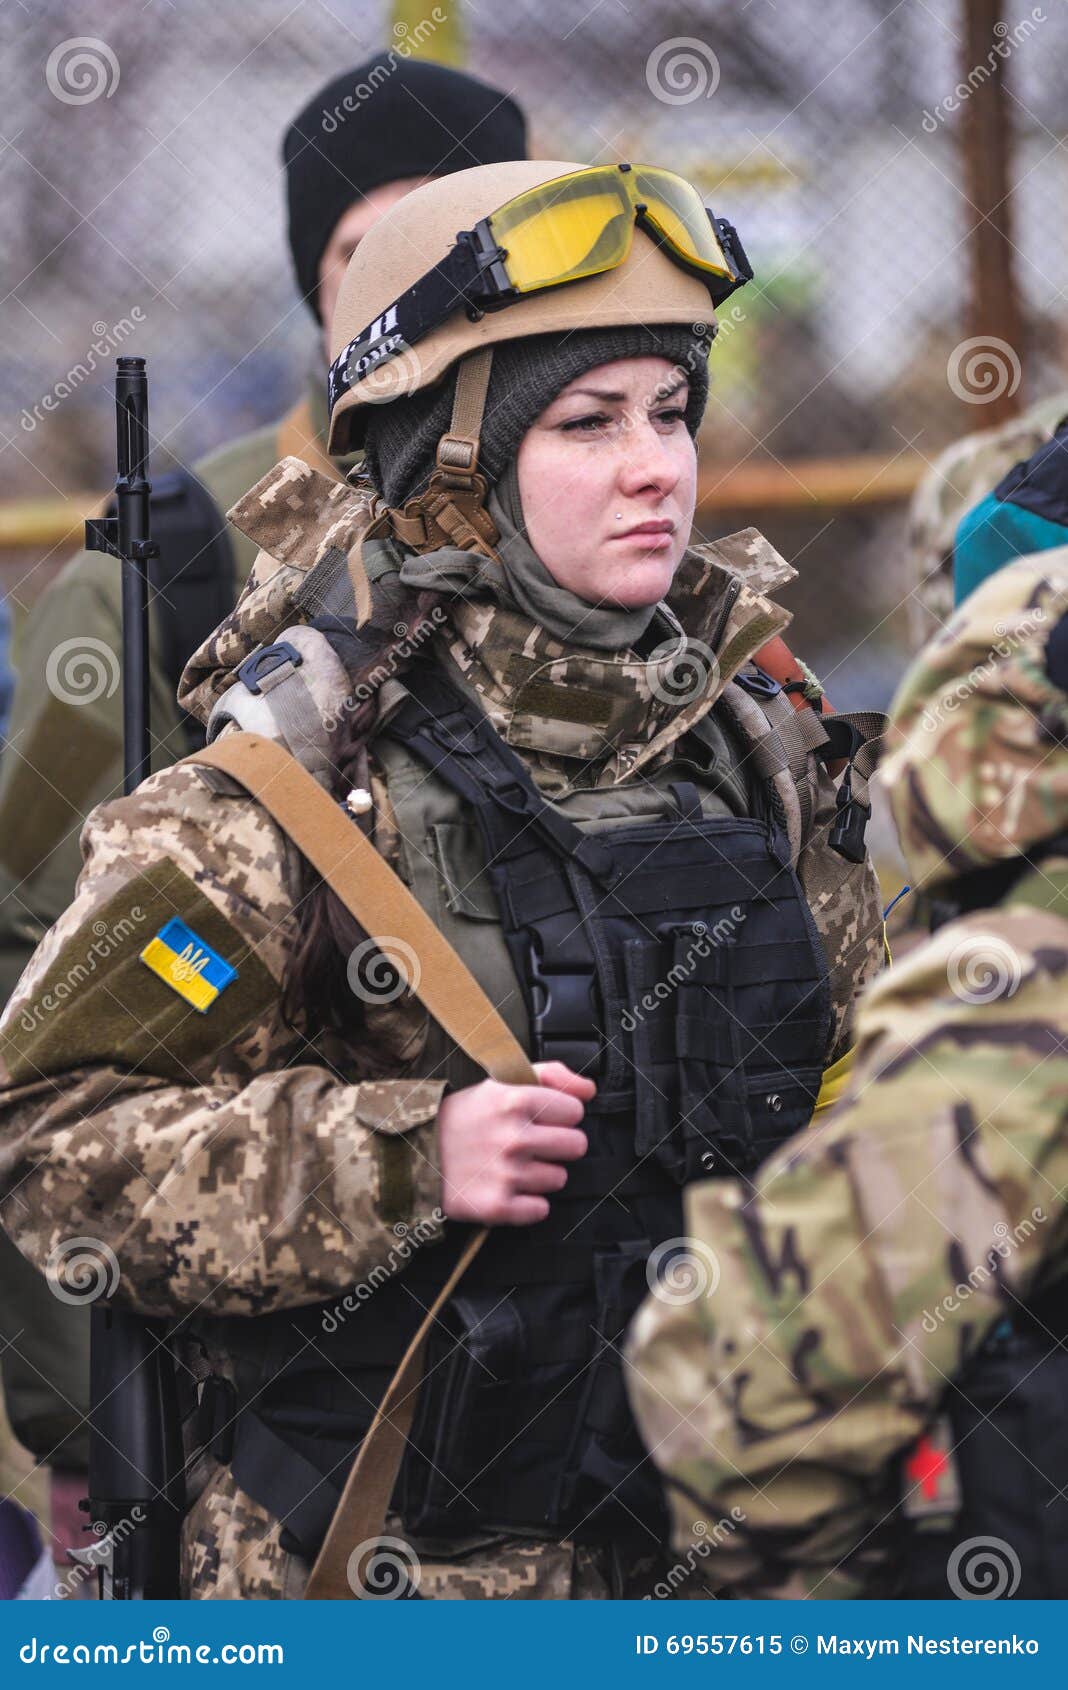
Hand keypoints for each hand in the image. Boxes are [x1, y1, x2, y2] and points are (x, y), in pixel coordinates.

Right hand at [438, 1060, 593, 1225]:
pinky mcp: (497, 1207)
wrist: (414, 1155)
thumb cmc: (463, 1118)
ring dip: (540, 1174)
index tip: (540, 1118)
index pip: (575, 1111)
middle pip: (576, 1145)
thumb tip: (589, 1090)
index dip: (559, 1114)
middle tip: (531, 1144)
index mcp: (514, 1101)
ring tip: (511, 1165)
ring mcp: (506, 1175)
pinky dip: (527, 1204)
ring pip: (559, 1179)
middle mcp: (513, 1138)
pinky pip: (541, 1209)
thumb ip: (551, 1075)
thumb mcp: (500, 1083)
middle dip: (558, 1145)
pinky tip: (506, 1188)